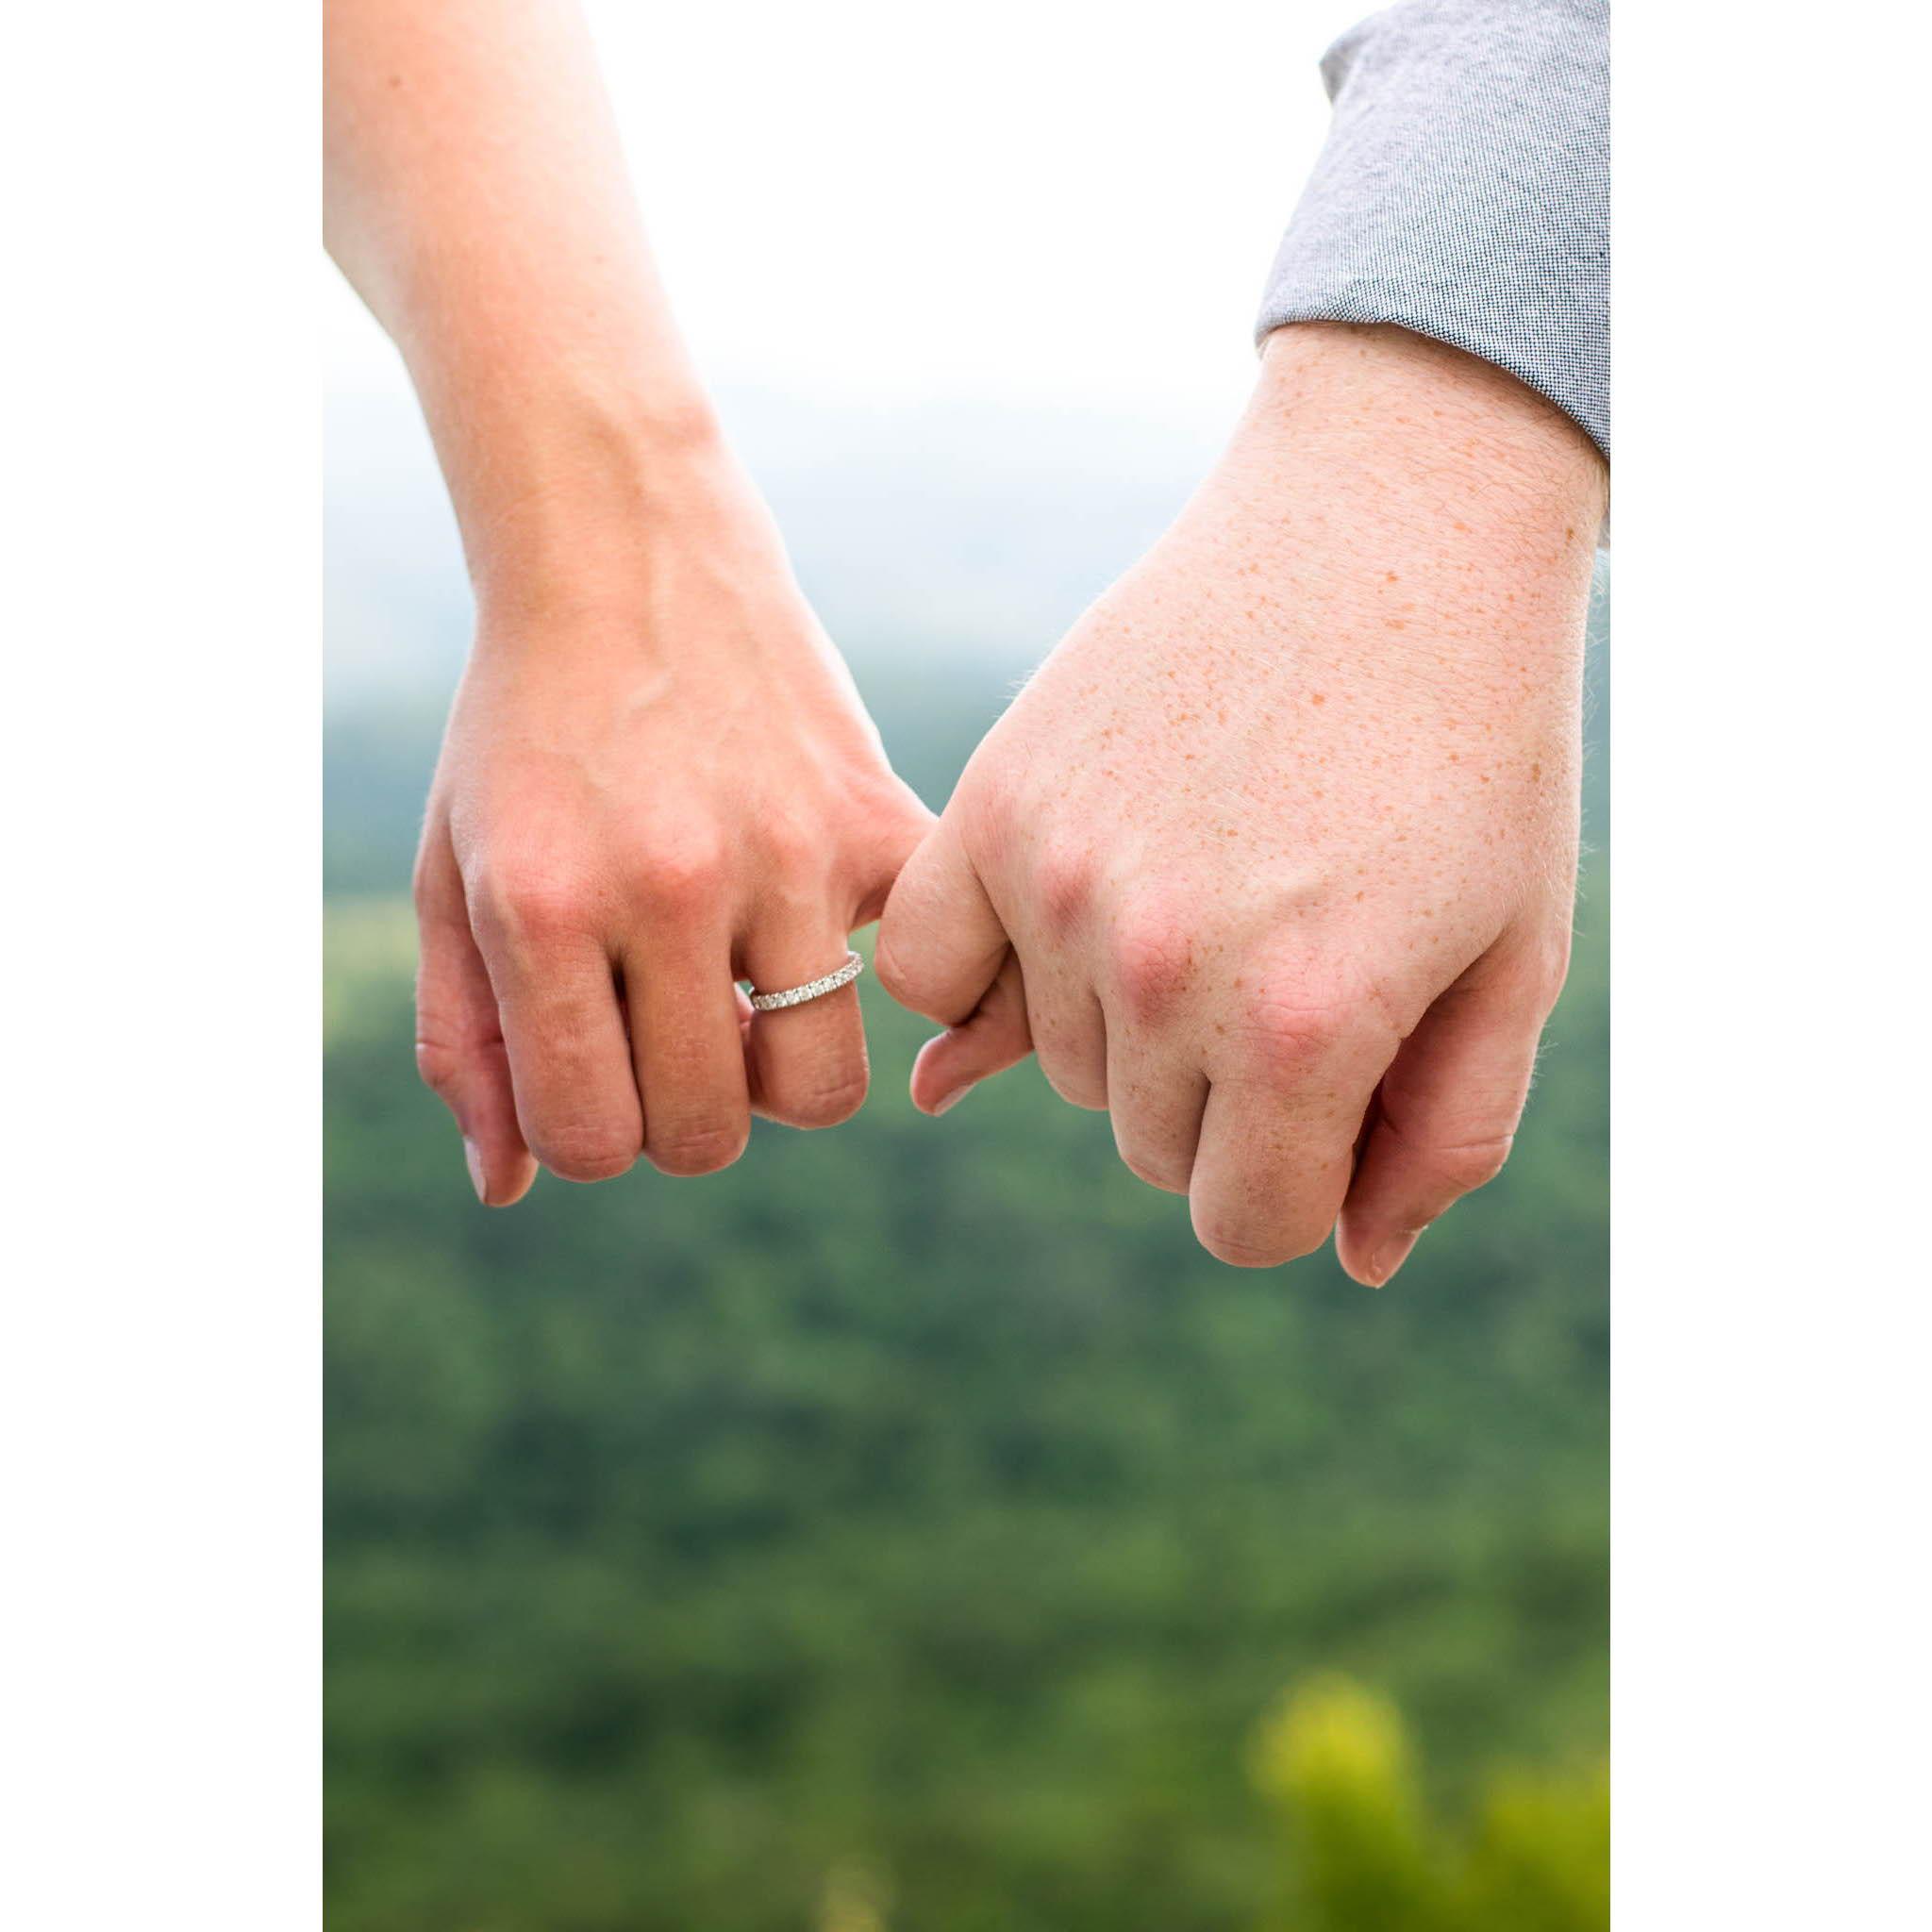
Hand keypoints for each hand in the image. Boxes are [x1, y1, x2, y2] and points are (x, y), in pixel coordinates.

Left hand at [414, 444, 931, 1203]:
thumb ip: (462, 1041)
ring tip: (747, 1002)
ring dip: (779, 1078)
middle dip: (681, 1114)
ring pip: (821, 1092)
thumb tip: (502, 1188)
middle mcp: (671, 885)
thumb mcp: (456, 878)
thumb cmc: (523, 735)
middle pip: (708, 1134)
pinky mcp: (877, 818)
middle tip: (668, 1037)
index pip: (591, 1141)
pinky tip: (830, 941)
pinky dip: (892, 989)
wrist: (625, 556)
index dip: (591, 1135)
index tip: (597, 1072)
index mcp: (544, 907)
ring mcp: (789, 851)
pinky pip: (926, 977)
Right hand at [878, 323, 1604, 1280]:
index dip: (1302, 1179)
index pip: (1248, 1226)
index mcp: (1308, 1026)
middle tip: (1287, 961)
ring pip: (1066, 1065)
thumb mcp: (1512, 959)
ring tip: (1213, 891)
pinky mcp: (998, 801)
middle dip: (1229, 1099)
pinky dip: (984, 975)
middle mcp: (1165, 970)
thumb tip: (1355, 1264)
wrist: (1390, 526)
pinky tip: (1060, 923)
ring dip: (1132, 1026)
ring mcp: (1064, 882)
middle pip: (1154, 1150)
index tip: (1334, 1093)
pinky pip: (928, 971)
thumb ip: (1445, 1139)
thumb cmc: (1477, 754)